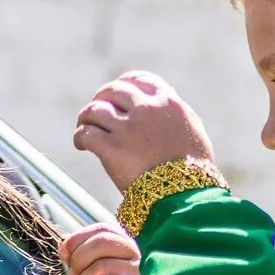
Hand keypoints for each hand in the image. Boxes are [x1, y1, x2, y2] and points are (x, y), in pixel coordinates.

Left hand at [60, 223, 163, 274]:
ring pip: (105, 264)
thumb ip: (84, 263)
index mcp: (126, 249)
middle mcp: (137, 256)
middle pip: (104, 241)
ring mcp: (143, 274)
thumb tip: (64, 248)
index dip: (80, 237)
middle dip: (79, 257)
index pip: (104, 229)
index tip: (64, 252)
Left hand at [73, 71, 215, 191]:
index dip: (124, 83)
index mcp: (167, 103)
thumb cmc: (195, 169)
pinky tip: (81, 145)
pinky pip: (86, 133)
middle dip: (101, 98)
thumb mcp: (193, 131)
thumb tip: (168, 100)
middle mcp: (146, 110)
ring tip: (84, 127)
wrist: (186, 194)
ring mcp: (126, 129)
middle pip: (112, 91)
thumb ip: (177, 113)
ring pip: (94, 110)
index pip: (139, 80)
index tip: (117, 93)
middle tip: (96, 111)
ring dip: (86, 117)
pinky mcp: (111, 149)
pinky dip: (80, 137)